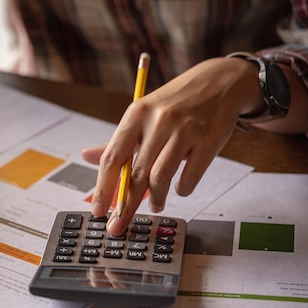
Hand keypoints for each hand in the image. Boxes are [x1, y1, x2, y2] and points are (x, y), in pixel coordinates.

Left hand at [82, 57, 264, 235]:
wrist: (220, 81)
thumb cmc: (175, 103)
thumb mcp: (143, 115)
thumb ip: (118, 141)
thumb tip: (86, 156)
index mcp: (136, 114)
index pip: (112, 157)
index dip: (102, 188)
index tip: (97, 211)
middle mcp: (158, 120)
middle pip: (135, 174)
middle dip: (125, 206)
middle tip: (118, 226)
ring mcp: (185, 130)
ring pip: (160, 178)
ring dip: (155, 199)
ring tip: (155, 206)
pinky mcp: (208, 139)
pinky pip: (190, 176)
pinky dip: (182, 190)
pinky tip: (179, 190)